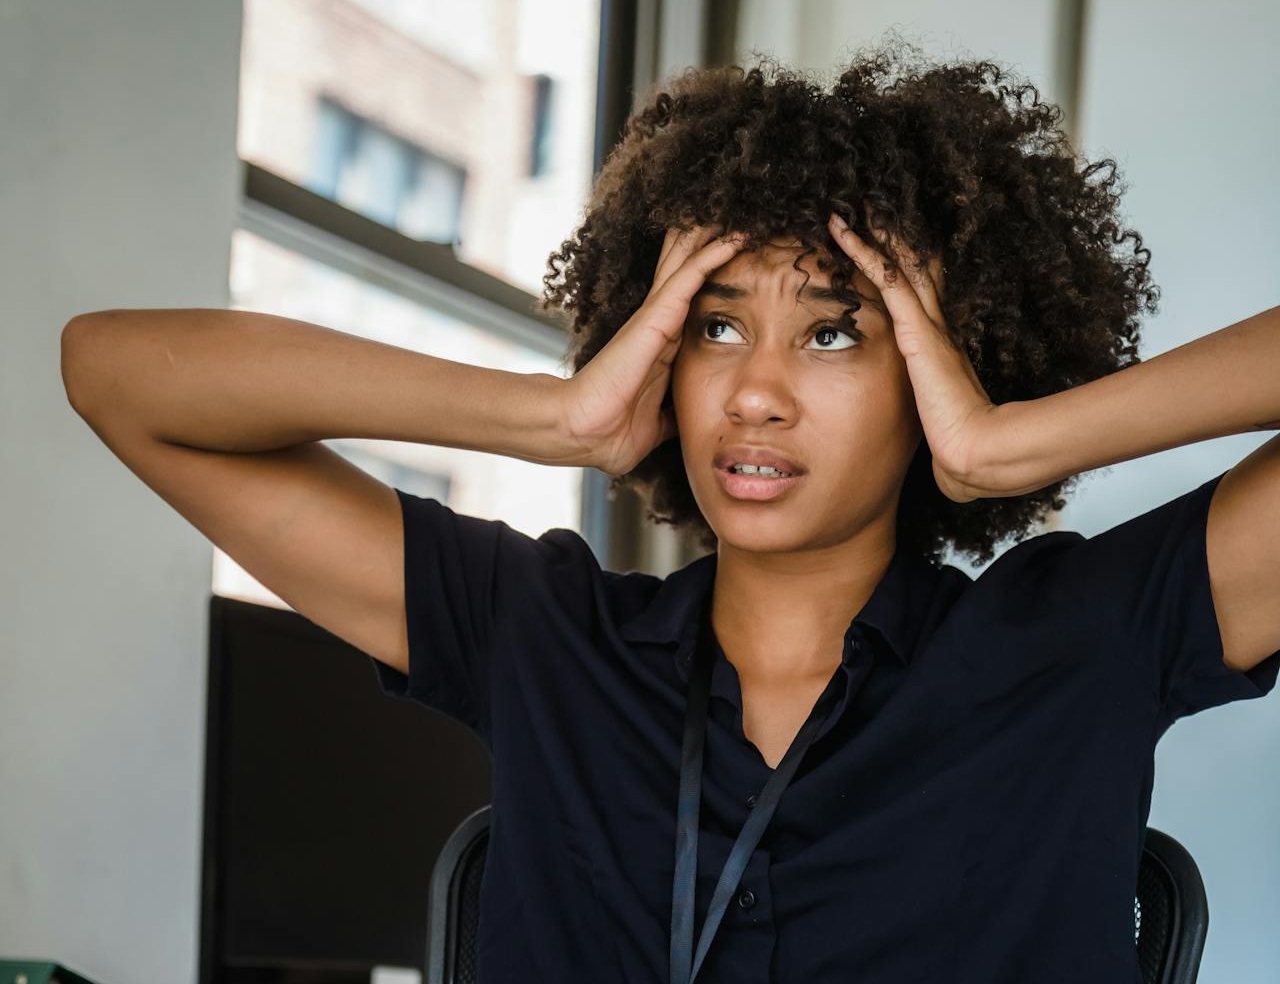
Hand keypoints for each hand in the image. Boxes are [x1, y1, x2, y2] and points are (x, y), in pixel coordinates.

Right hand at [561, 225, 746, 476]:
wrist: (585, 434)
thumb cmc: (611, 431)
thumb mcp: (656, 423)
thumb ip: (673, 414)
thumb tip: (692, 420)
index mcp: (659, 346)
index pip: (689, 300)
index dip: (709, 275)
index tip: (734, 256)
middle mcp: (657, 324)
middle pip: (685, 270)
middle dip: (708, 242)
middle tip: (735, 214)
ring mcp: (655, 318)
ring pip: (689, 263)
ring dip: (714, 236)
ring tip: (741, 210)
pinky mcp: (656, 318)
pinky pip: (690, 277)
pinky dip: (712, 254)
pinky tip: (735, 236)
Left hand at [827, 205, 1003, 502]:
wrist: (977, 456)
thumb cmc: (960, 454)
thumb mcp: (933, 433)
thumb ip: (925, 431)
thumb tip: (930, 460)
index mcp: (936, 353)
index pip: (914, 300)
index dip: (898, 271)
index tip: (880, 250)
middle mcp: (933, 330)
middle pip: (910, 269)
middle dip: (888, 239)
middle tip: (864, 206)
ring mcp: (926, 326)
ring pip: (897, 264)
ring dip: (871, 233)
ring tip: (846, 205)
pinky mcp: (915, 330)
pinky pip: (885, 278)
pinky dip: (862, 250)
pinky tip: (839, 228)